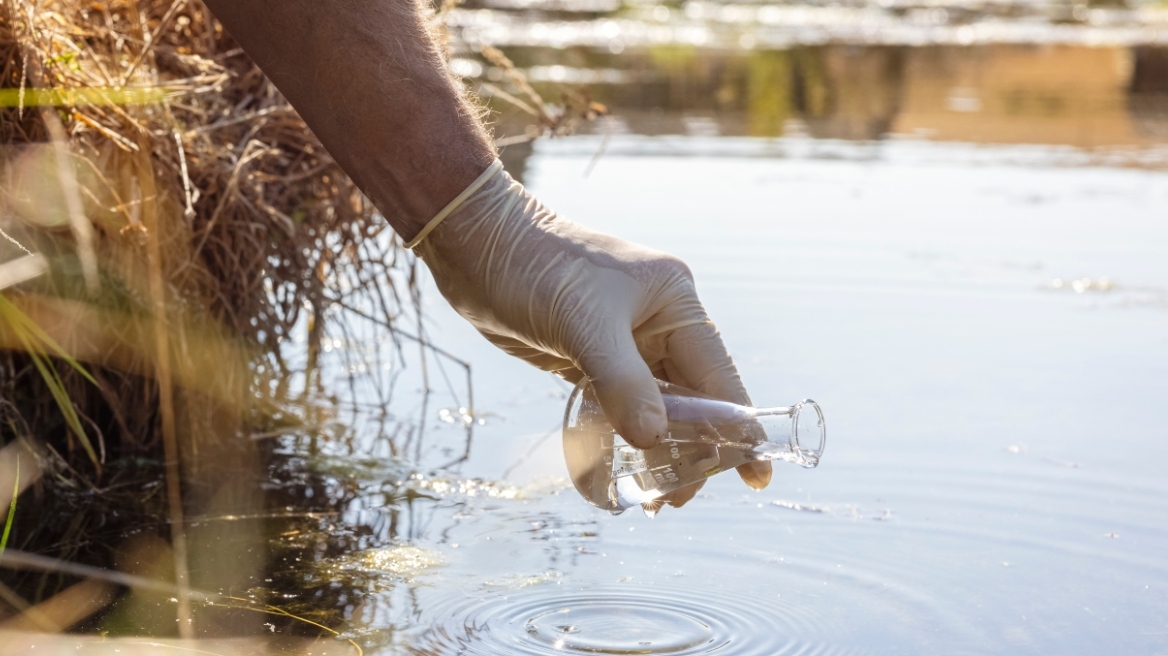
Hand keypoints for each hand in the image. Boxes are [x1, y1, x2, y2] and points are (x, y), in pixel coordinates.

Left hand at [412, 162, 771, 502]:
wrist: (474, 243)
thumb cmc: (534, 267)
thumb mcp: (583, 324)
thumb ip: (622, 382)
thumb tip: (655, 439)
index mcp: (674, 302)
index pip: (718, 374)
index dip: (737, 427)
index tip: (754, 475)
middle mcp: (657, 322)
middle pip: (691, 398)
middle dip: (691, 449)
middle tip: (673, 499)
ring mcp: (624, 341)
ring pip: (655, 406)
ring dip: (656, 449)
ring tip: (651, 498)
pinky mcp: (590, 357)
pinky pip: (619, 405)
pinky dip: (623, 436)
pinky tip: (622, 468)